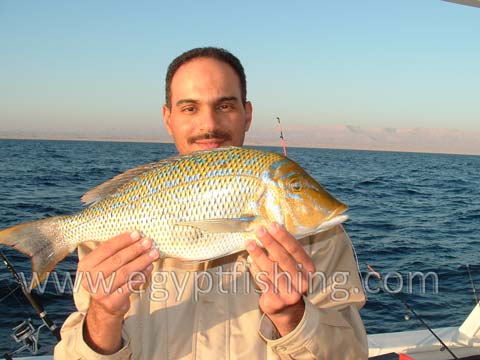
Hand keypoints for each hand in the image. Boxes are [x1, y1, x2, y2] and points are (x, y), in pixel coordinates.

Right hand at [78, 231, 158, 353]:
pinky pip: (131, 285)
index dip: (123, 240)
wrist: (104, 308)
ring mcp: (100, 292)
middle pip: (117, 260)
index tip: (137, 234)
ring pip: (125, 272)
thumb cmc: (107, 280)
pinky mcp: (112, 302)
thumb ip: (116, 252)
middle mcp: (90, 279)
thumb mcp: (104, 265)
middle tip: (148, 242)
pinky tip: (149, 267)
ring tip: (153, 254)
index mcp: (86, 266)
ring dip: (142, 261)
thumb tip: (137, 238)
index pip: (106, 249)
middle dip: (135, 249)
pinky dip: (142, 275)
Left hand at [246, 223, 314, 335]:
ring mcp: (290, 292)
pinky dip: (256, 270)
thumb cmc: (288, 281)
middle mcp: (301, 281)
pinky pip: (263, 281)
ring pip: (272, 269)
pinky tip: (250, 261)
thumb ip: (283, 251)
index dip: (283, 237)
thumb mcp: (292, 266)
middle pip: (283, 258)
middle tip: (259, 230)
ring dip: (259, 255)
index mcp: (308, 269)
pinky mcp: (276, 300)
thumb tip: (269, 230)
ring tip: (249, 243)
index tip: (272, 226)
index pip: (296, 250)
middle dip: (270, 242)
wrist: (288, 311)